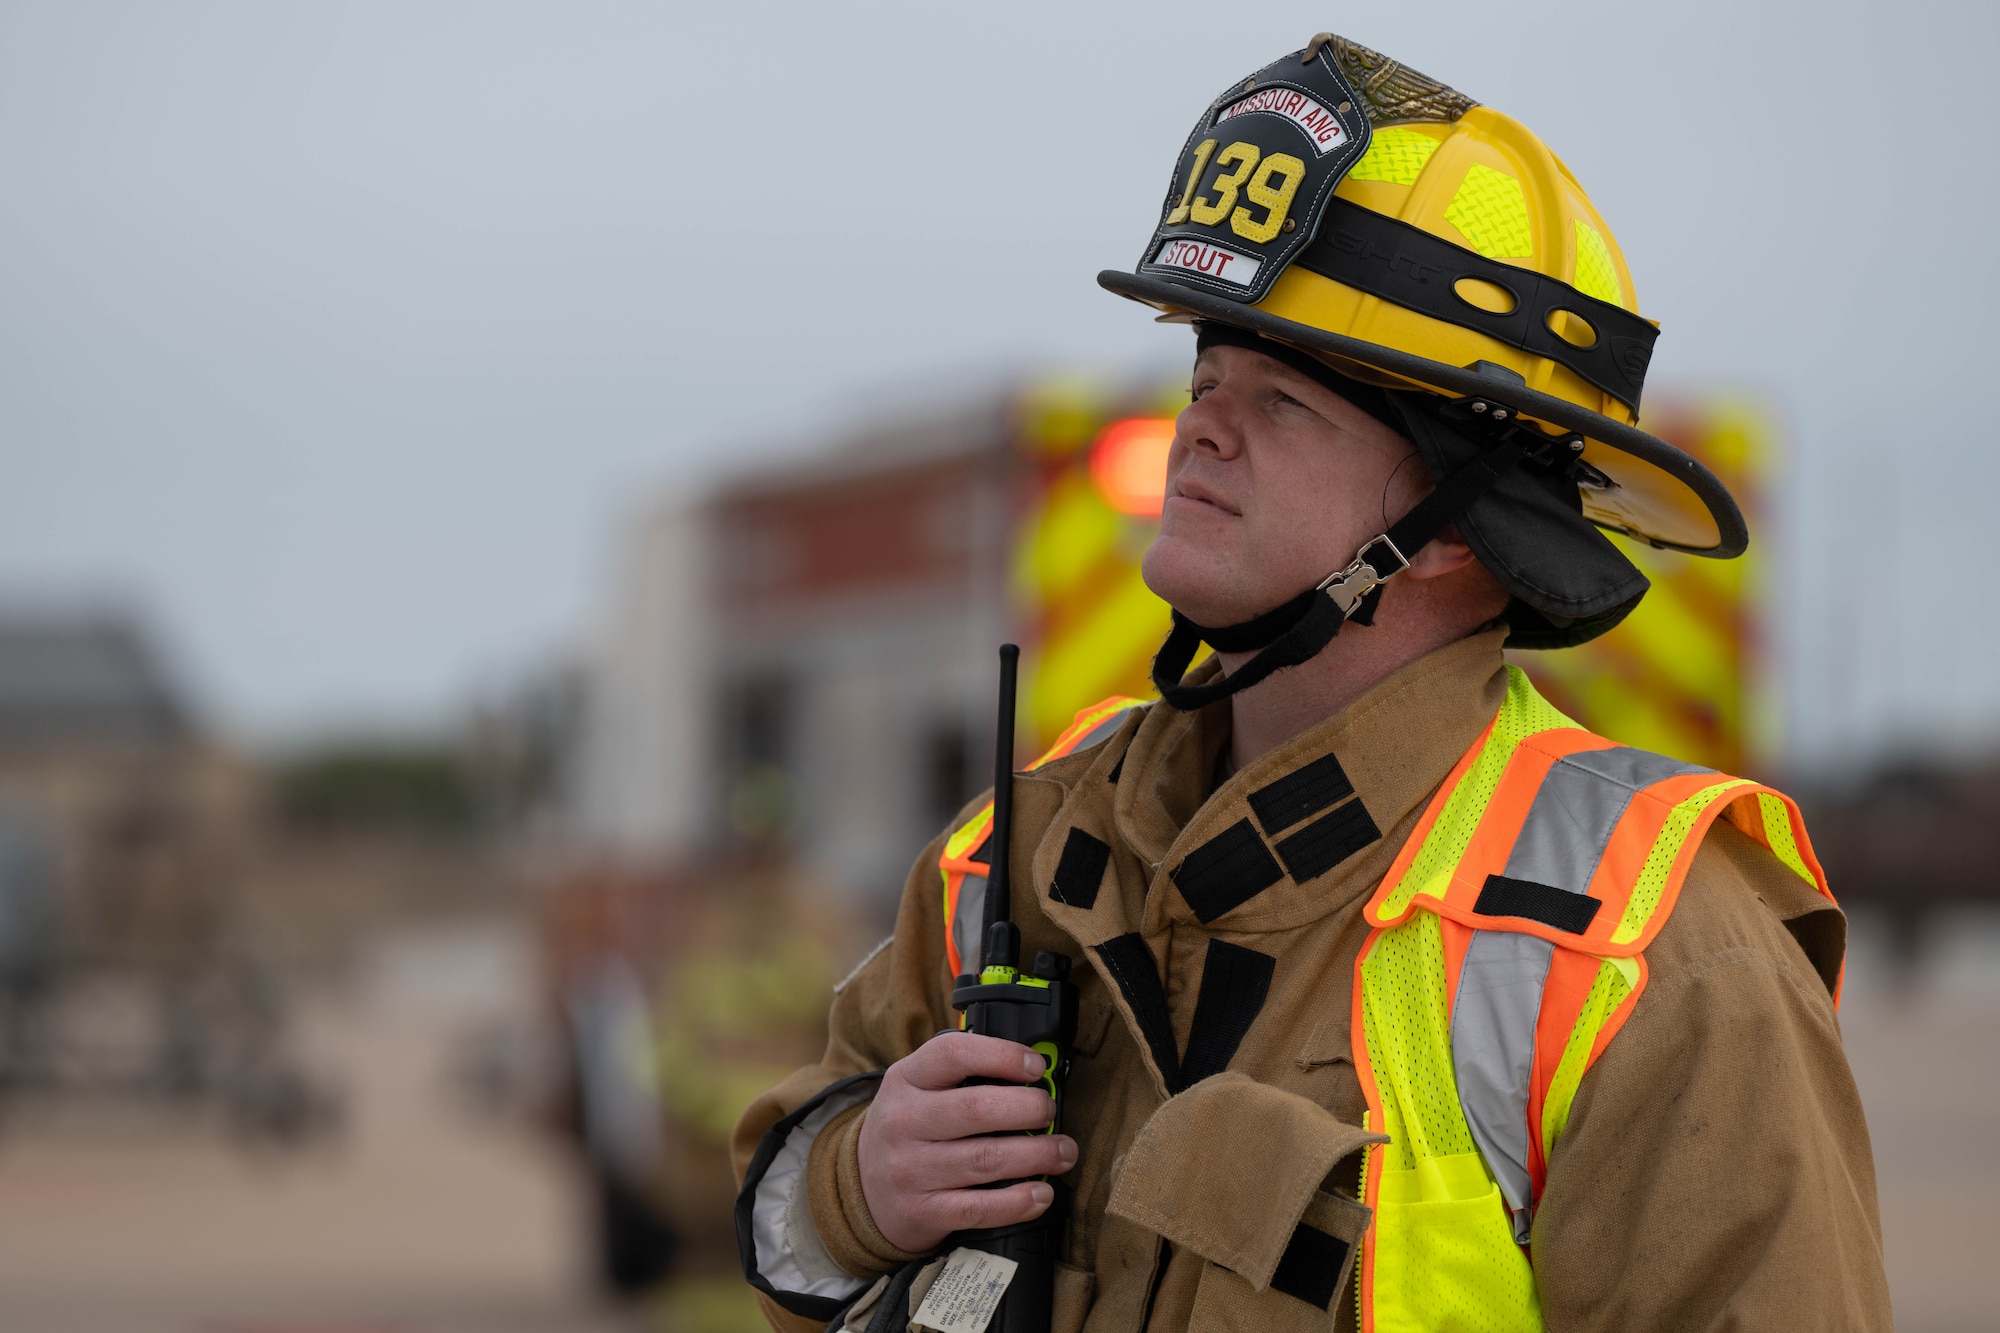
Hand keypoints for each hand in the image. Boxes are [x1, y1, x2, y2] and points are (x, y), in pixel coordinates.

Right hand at [856, 1030, 1078, 1253]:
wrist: (863, 1191)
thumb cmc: (908, 1130)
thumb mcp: (917, 1089)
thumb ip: (961, 1075)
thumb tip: (1031, 1070)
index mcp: (905, 1080)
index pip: (953, 1054)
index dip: (1002, 1055)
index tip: (1036, 1067)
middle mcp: (903, 1122)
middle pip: (977, 1109)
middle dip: (1029, 1108)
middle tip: (1050, 1111)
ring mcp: (911, 1170)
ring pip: (985, 1160)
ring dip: (1037, 1155)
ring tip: (1063, 1151)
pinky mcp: (922, 1211)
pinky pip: (979, 1208)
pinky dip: (1017, 1202)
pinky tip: (1041, 1193)